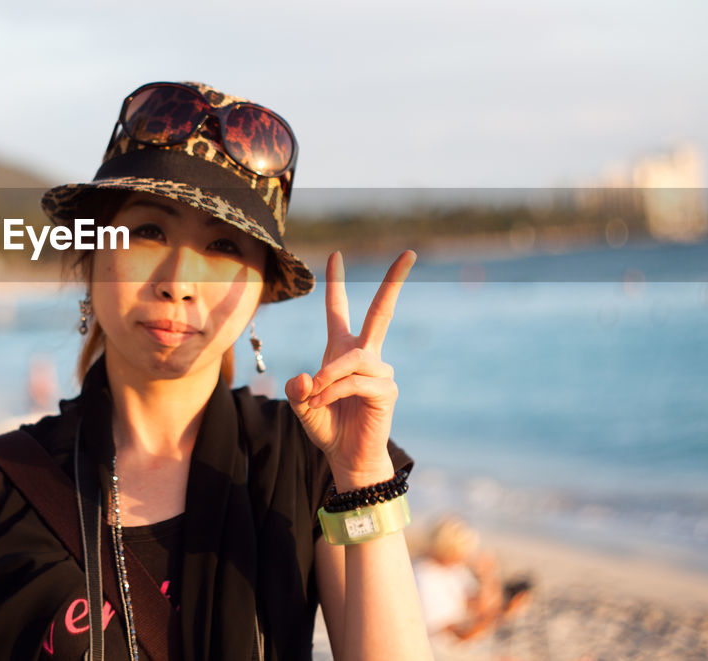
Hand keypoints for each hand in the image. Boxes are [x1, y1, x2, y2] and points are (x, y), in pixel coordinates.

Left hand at [286, 250, 415, 489]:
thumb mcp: (301, 404)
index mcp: (341, 350)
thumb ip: (297, 388)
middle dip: (394, 281)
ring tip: (316, 396)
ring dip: (329, 377)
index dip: (336, 283)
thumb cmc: (326, 426)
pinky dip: (334, 391)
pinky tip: (324, 403)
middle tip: (410, 252)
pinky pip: (355, 381)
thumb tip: (307, 377)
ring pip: (351, 359)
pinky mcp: (386, 389)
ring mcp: (379, 370)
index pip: (339, 310)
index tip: (335, 254)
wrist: (345, 457)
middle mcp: (364, 355)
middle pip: (381, 311)